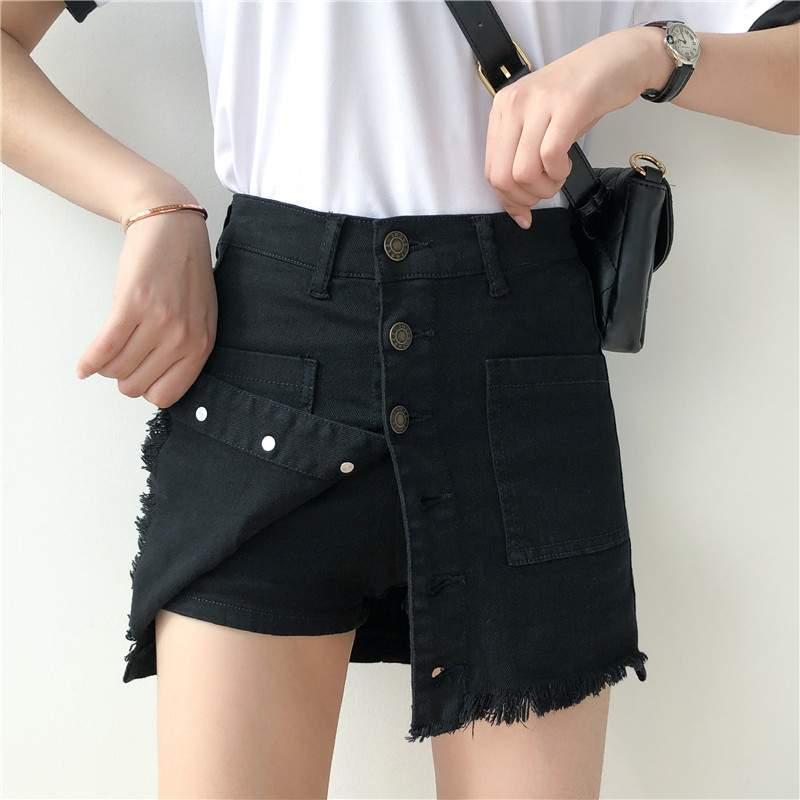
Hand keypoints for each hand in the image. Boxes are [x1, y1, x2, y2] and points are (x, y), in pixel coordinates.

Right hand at [75, 209, 217, 407]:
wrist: (173, 231)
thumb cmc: (186, 275)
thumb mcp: (202, 320)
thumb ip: (187, 352)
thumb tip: (158, 386)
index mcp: (201, 346)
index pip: (166, 396)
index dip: (147, 389)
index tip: (139, 377)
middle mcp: (182, 338)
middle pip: (136, 386)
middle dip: (123, 378)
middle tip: (123, 359)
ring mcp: (157, 322)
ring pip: (116, 369)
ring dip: (106, 366)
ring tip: (109, 351)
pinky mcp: (131, 305)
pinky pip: (104, 349)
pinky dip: (88, 362)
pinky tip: (83, 366)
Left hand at [485, 27, 656, 226]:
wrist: (617, 59)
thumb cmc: (579, 96)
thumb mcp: (539, 125)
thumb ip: (522, 159)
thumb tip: (516, 209)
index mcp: (502, 110)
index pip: (491, 171)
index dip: (508, 200)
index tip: (525, 211)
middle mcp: (514, 104)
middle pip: (503, 177)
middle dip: (526, 198)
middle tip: (547, 190)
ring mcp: (539, 103)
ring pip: (524, 172)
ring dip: (545, 187)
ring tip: (559, 175)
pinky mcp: (568, 104)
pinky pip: (550, 156)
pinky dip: (559, 172)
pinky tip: (567, 164)